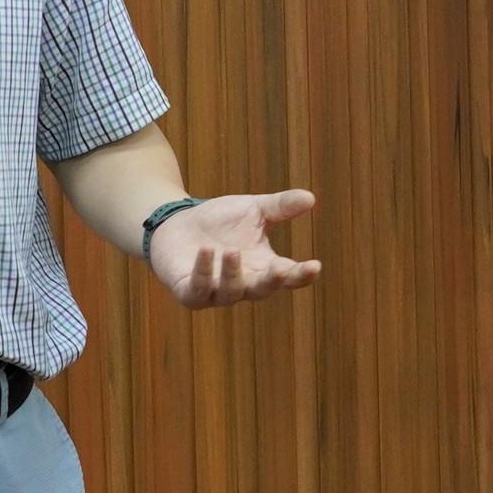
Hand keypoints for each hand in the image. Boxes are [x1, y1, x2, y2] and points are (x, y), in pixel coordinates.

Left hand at [150, 190, 320, 308]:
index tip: (315, 266)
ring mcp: (216, 292)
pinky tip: (206, 251)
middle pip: (263, 290)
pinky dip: (203, 273)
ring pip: (230, 293)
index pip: (288, 276)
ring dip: (233, 274)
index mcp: (263, 267)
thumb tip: (311, 198)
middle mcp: (243, 284)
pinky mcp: (189, 294)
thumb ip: (281, 207)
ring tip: (231, 250)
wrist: (177, 224)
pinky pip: (197, 291)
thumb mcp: (254, 209)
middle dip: (273, 282)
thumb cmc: (220, 221)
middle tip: (281, 270)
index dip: (302, 275)